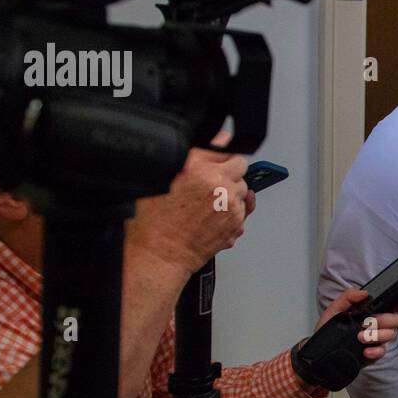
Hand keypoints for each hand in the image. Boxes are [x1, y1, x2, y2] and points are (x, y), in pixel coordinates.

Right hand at [128, 129, 250, 275]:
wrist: (160, 254)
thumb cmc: (153, 221)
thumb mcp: (161, 178)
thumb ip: (190, 158)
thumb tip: (212, 142)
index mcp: (195, 165)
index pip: (225, 145)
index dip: (222, 153)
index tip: (222, 156)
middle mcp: (216, 181)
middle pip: (240, 165)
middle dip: (230, 171)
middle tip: (214, 183)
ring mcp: (229, 202)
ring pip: (243, 188)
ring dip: (232, 193)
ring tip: (209, 204)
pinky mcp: (236, 221)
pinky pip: (243, 209)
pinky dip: (233, 211)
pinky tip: (213, 216)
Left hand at [313, 289, 397, 364]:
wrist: (321, 350)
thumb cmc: (329, 328)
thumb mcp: (335, 309)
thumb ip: (348, 297)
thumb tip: (363, 293)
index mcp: (371, 311)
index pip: (393, 305)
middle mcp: (377, 325)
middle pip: (395, 320)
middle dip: (383, 320)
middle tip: (366, 323)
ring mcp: (377, 340)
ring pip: (390, 335)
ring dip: (376, 335)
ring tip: (360, 337)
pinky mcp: (374, 354)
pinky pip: (382, 351)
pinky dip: (375, 350)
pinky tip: (365, 351)